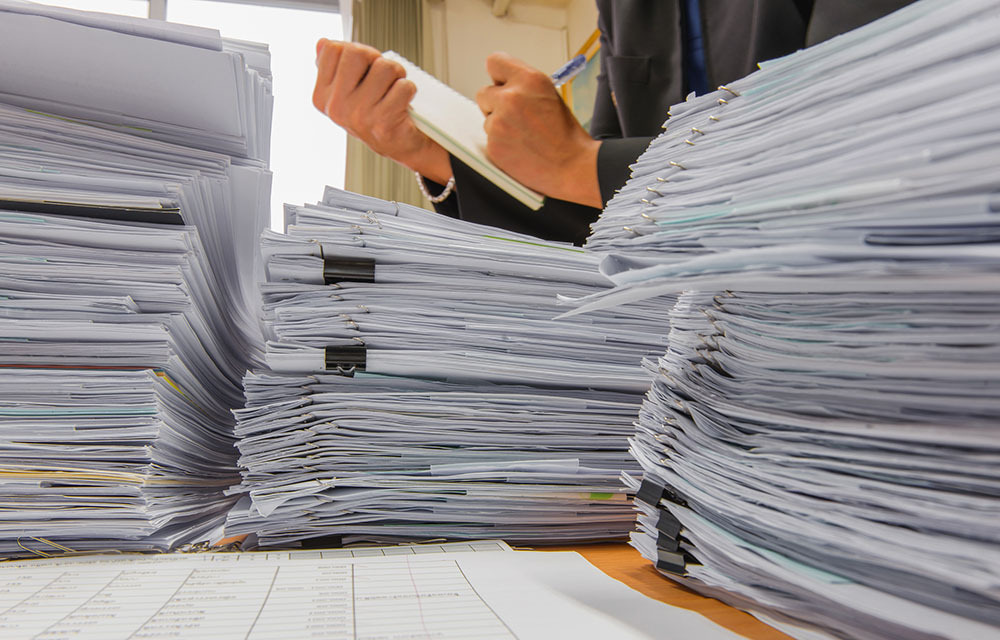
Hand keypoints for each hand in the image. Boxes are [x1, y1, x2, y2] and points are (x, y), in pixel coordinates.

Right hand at [312, 39, 450, 184]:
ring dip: (397, 75)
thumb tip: (322, 43)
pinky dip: (409, 91)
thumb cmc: (376, 111)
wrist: (399, 145)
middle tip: (383, 77)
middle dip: (377, 59)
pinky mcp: (384, 124)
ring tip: (394, 91)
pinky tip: (403, 104)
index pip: (333, 49)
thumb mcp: (348, 89)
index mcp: (322, 96)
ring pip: (385, 67)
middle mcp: (336, 108)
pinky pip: (404, 86)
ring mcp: (359, 116)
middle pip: (357, 52)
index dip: (355, 52)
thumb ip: (334, 65)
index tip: (364, 69)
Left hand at [476, 53, 601, 207]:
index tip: (500, 83)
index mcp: (528, 79)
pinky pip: (489, 140)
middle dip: (495, 104)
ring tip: (524, 136)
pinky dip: (501, 145)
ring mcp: (499, 122)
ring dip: (499, 126)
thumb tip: (502, 84)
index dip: (498, 75)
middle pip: (484, 93)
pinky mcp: (493, 145)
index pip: (494, 62)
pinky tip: (520, 148)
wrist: (571, 165)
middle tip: (515, 117)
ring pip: (487, 119)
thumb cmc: (564, 133)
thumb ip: (524, 85)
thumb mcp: (549, 95)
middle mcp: (511, 97)